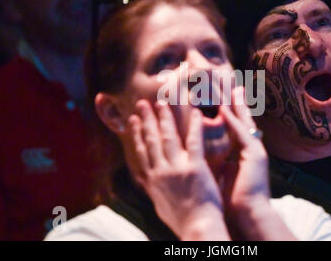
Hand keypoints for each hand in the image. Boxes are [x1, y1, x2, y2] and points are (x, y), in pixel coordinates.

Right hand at [124, 100, 229, 239]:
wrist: (198, 227)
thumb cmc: (182, 219)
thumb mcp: (160, 204)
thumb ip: (155, 188)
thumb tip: (151, 181)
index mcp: (152, 180)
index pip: (141, 152)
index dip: (136, 134)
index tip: (132, 120)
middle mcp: (160, 172)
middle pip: (151, 140)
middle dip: (146, 119)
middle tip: (142, 103)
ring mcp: (176, 168)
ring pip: (167, 137)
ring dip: (163, 117)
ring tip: (161, 102)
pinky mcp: (194, 168)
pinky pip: (193, 141)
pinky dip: (194, 125)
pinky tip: (195, 112)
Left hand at [220, 86, 269, 209]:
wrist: (249, 215)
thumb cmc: (235, 200)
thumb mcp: (227, 177)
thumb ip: (223, 164)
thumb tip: (214, 159)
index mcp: (247, 156)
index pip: (239, 130)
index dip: (233, 116)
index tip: (227, 101)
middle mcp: (254, 150)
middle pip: (245, 122)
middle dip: (239, 105)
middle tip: (235, 87)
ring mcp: (257, 151)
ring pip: (246, 123)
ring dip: (237, 106)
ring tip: (231, 89)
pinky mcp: (256, 155)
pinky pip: (242, 133)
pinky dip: (234, 121)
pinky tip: (225, 108)